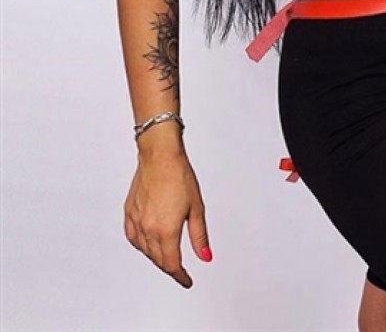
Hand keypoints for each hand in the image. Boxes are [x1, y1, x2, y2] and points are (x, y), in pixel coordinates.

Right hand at [123, 152, 211, 288]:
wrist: (160, 155)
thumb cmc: (179, 176)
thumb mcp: (196, 208)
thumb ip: (199, 236)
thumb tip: (205, 256)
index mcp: (166, 231)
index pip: (172, 265)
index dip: (180, 276)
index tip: (187, 281)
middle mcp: (148, 229)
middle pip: (158, 260)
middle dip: (170, 267)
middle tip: (181, 269)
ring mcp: (136, 221)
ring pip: (145, 250)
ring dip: (156, 257)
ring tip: (167, 255)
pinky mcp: (129, 212)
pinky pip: (133, 238)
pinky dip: (141, 245)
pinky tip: (147, 243)